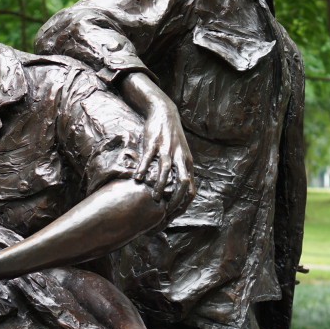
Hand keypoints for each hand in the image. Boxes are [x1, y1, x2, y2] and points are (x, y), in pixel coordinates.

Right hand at [129, 80, 194, 215]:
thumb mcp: (181, 155)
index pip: (191, 189)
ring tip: (154, 198)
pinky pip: (149, 158)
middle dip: (175, 199)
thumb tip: (177, 192)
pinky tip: (138, 179)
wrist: (165, 112)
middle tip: (165, 212)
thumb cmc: (171, 138)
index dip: (184, 204)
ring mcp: (167, 149)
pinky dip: (144, 169)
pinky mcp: (154, 142)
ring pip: (166, 171)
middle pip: (183, 182)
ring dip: (161, 186)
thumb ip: (180, 171)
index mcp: (187, 163)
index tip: (173, 215)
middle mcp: (180, 158)